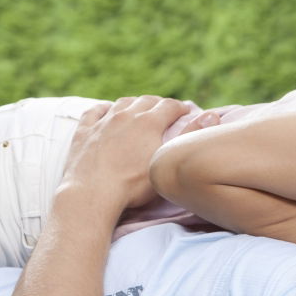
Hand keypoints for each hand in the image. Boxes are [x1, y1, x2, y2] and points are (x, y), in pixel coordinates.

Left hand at [59, 96, 212, 209]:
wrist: (93, 195)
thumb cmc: (134, 185)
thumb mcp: (167, 162)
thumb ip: (189, 137)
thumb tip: (211, 115)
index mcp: (149, 122)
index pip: (170, 106)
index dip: (181, 108)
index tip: (188, 112)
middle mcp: (125, 115)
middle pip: (146, 101)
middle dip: (160, 103)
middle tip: (167, 110)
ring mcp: (102, 122)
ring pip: (121, 103)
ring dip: (134, 103)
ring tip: (140, 109)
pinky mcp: (84, 132)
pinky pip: (94, 112)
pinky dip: (104, 109)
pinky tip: (107, 111)